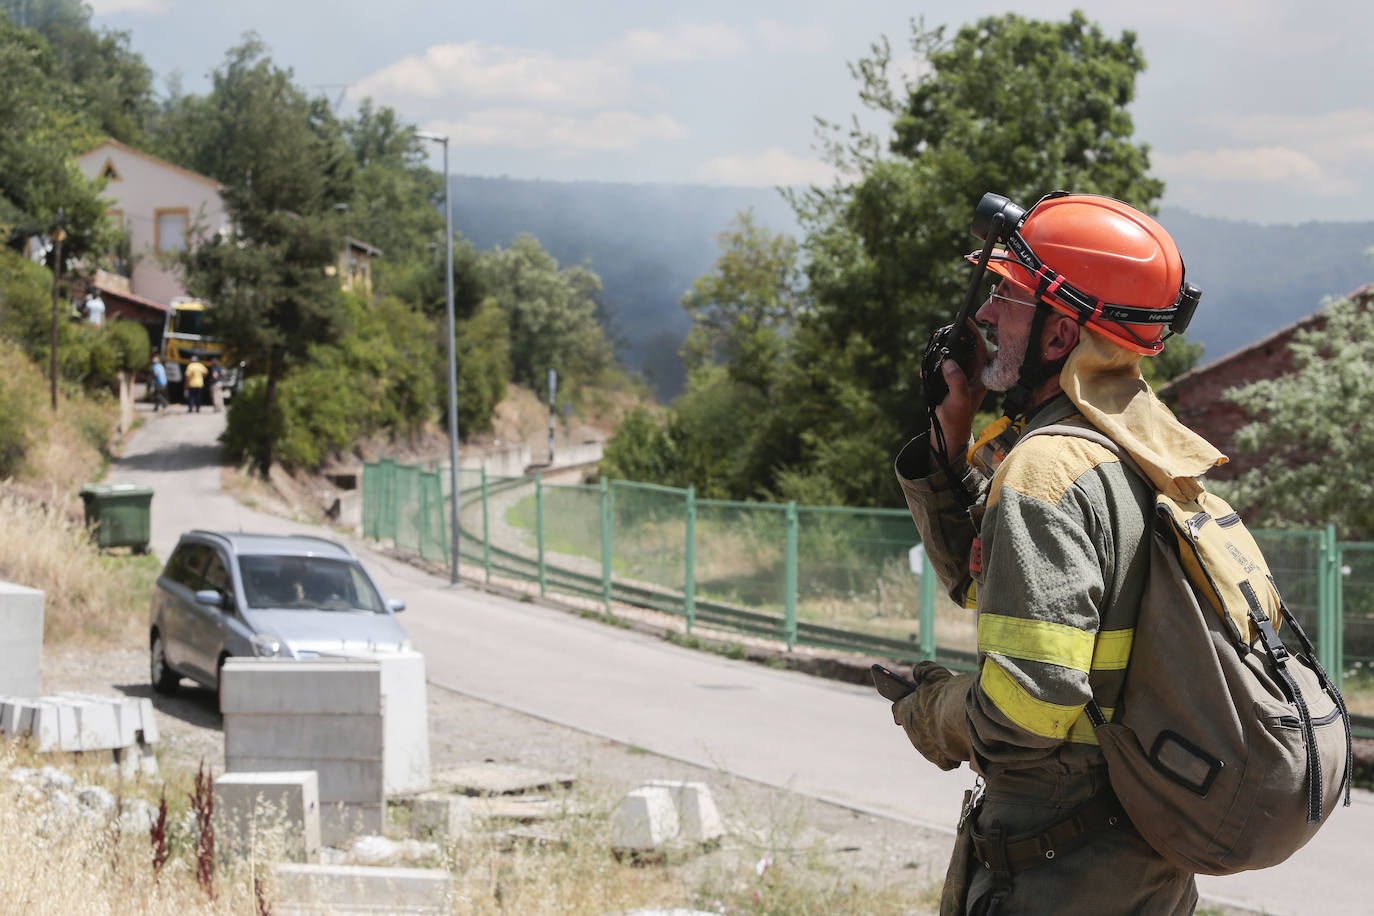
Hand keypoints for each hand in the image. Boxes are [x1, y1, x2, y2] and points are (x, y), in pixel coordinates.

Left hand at [891, 663, 972, 770]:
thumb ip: (923, 670)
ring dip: (939, 738)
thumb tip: (918, 672)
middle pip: (915, 729)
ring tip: (952, 729)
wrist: (961, 720)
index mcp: (905, 712)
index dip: (905, 705)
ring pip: (931, 745)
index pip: (898, 709)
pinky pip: (945, 759)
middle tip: (938, 716)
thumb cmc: (945, 695)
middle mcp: (912, 733)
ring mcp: (926, 749)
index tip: (909, 702)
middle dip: (925, 723)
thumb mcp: (934, 674)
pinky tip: (960, 744)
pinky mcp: (942, 761)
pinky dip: (952, 753)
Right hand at [931, 321, 988, 460]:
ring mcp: (962, 375)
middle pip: (967, 347)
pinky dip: (936, 362)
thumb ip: (956, 380)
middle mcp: (974, 372)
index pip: (980, 347)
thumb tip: (949, 362)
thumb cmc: (958, 418)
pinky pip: (945, 364)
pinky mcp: (951, 379)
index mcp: (981, 374)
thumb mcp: (959, 399)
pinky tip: (927, 369)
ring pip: (955, 354)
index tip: (965, 321)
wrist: (948, 431)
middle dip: (956, 339)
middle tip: (945, 332)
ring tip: (935, 348)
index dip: (973, 333)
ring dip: (944, 351)